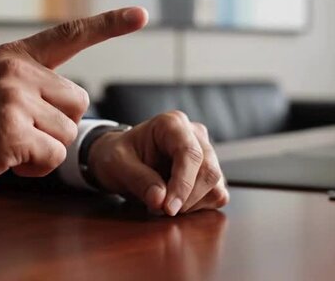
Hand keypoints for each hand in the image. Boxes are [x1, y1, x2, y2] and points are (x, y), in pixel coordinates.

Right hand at [0, 7, 148, 195]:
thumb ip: (26, 81)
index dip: (108, 25)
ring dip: (45, 149)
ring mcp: (14, 101)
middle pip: (79, 103)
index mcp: (14, 57)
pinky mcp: (11, 132)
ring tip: (7, 146)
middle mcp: (17, 72)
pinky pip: (54, 156)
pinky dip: (36, 166)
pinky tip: (6, 160)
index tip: (141, 16)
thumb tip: (69, 101)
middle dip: (59, 125)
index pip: (68, 35)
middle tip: (22, 132)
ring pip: (68, 133)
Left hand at [87, 111, 228, 215]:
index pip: (190, 153)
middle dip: (186, 198)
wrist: (121, 160)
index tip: (168, 208)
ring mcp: (206, 153)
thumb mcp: (117, 165)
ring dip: (191, 204)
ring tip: (162, 205)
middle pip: (208, 171)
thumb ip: (138, 179)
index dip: (183, 184)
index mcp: (171, 124)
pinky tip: (176, 204)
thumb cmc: (117, 156)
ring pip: (215, 185)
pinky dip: (199, 207)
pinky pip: (217, 195)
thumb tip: (159, 200)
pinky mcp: (210, 174)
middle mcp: (195, 134)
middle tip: (159, 210)